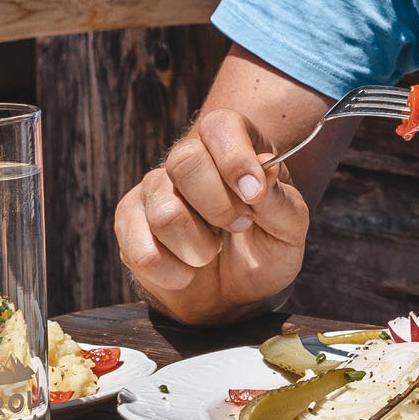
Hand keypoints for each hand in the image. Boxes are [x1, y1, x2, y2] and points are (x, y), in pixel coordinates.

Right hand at [114, 106, 312, 326]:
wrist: (235, 293)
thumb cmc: (264, 249)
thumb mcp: (289, 229)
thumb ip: (281, 201)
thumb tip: (265, 173)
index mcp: (229, 144)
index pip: (220, 126)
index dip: (235, 158)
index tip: (252, 195)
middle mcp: (185, 159)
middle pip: (184, 162)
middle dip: (219, 207)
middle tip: (239, 226)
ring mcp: (152, 191)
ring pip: (165, 214)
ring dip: (199, 248)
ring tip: (212, 252)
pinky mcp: (129, 225)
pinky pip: (143, 252)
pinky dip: (175, 274)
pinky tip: (187, 272)